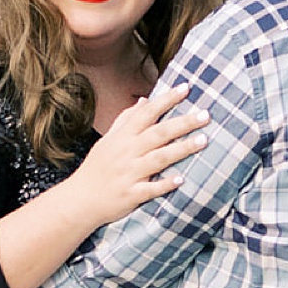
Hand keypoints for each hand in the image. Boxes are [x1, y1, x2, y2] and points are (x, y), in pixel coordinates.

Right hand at [71, 86, 210, 226]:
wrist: (80, 199)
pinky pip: (150, 188)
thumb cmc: (97, 168)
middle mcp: (127, 152)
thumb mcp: (108, 140)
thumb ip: (126, 120)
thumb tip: (144, 101)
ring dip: (182, 149)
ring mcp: (129, 173)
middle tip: (206, 115)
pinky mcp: (131, 194)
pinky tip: (181, 180)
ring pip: (159, 158)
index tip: (186, 87)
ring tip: (204, 140)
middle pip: (159, 133)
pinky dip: (164, 184)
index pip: (148, 112)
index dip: (167, 99)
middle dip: (183, 123)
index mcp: (123, 137)